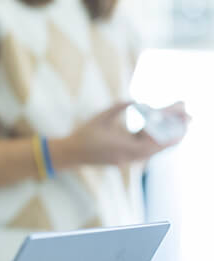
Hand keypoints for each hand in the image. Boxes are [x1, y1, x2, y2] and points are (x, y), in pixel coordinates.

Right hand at [53, 101, 186, 168]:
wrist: (72, 153)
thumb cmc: (84, 134)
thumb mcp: (101, 117)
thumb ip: (119, 107)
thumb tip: (136, 100)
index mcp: (126, 147)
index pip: (157, 141)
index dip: (173, 130)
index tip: (185, 119)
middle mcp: (131, 157)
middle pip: (160, 146)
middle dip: (175, 131)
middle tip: (187, 117)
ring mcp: (128, 160)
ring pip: (155, 149)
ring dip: (166, 137)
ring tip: (178, 123)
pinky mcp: (125, 159)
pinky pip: (146, 151)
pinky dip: (155, 141)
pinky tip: (159, 131)